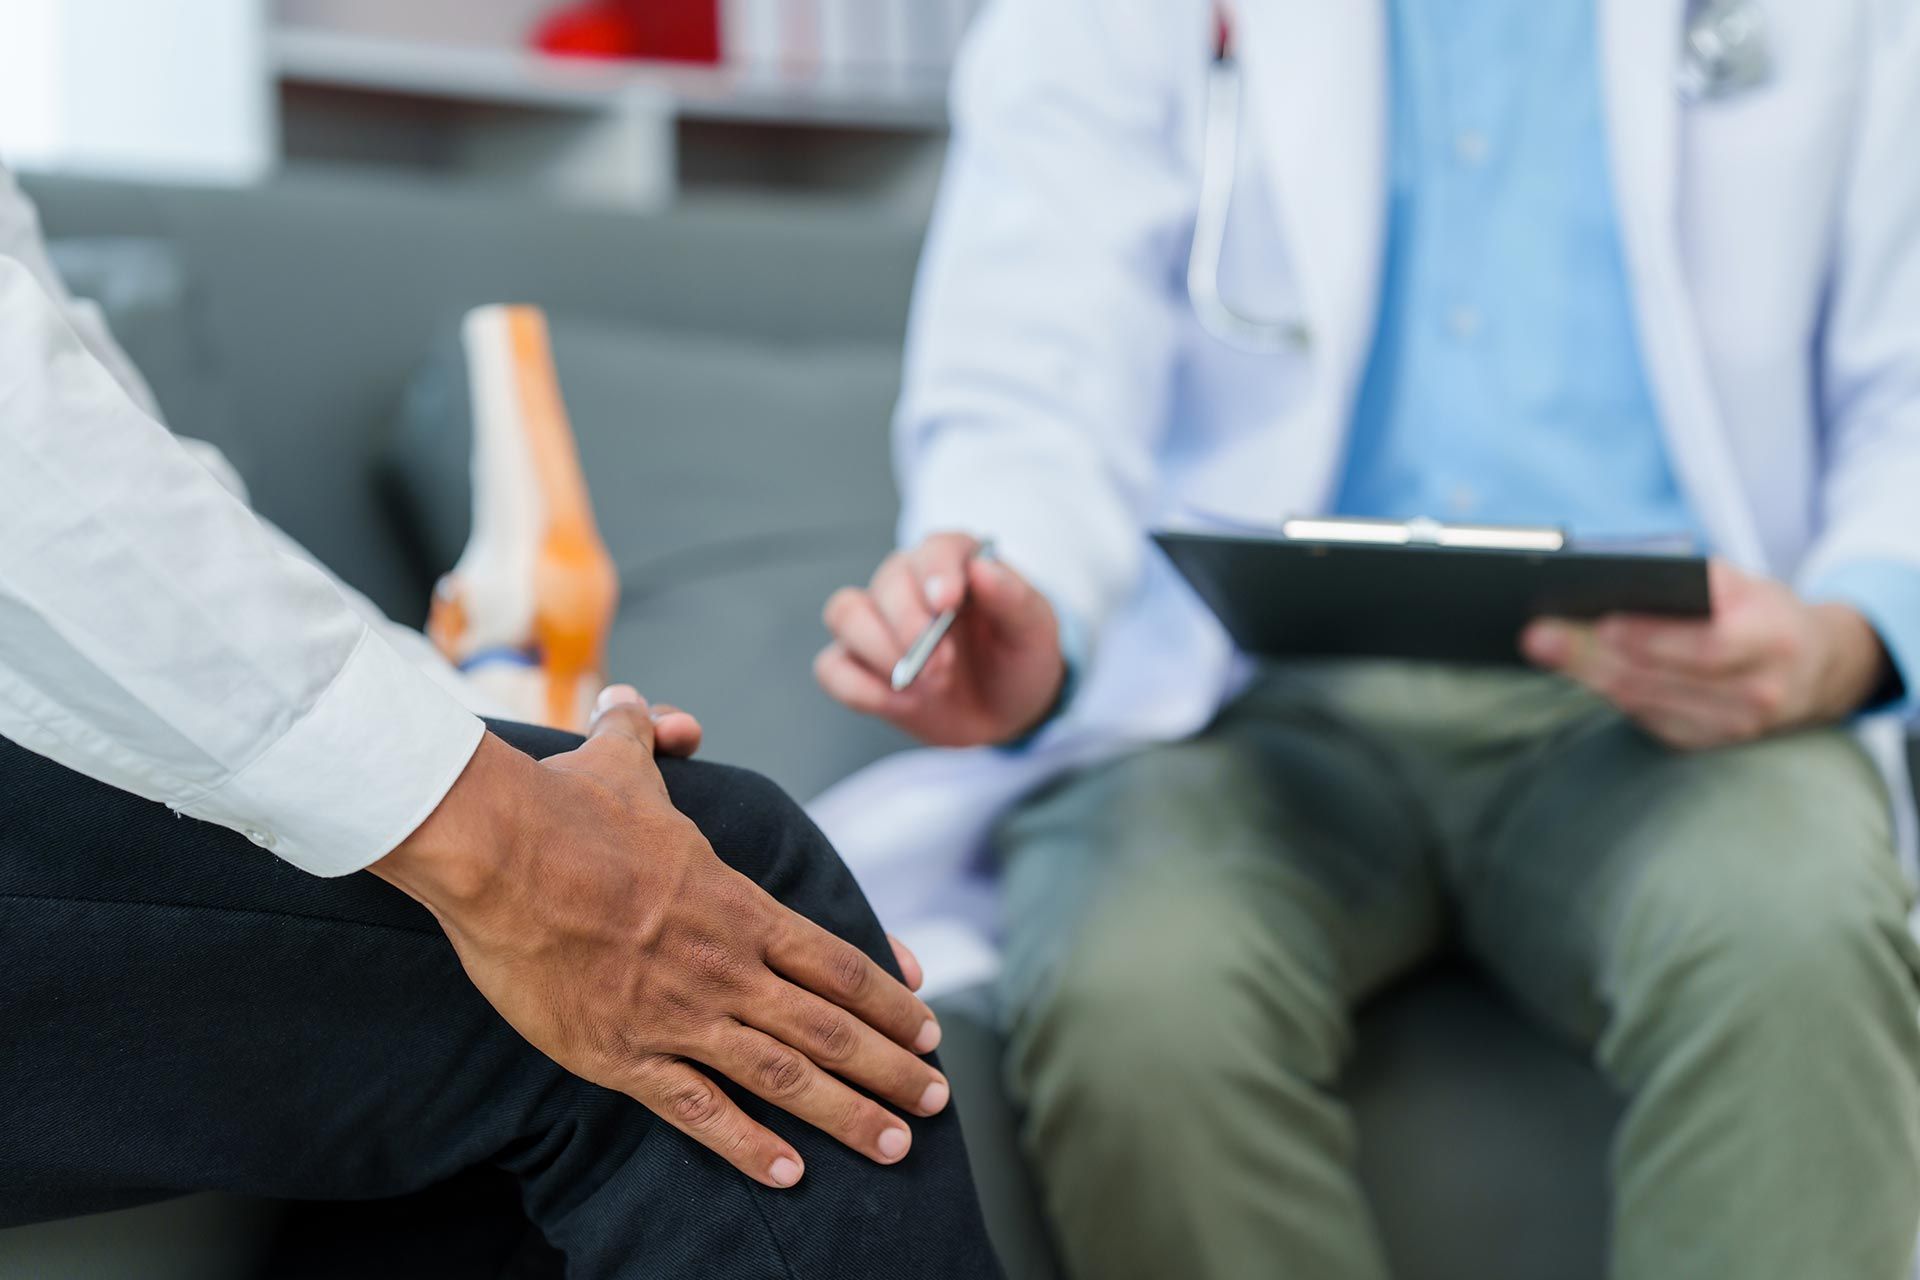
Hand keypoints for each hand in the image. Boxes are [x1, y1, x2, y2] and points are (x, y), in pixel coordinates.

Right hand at [371, 687, 949, 1188]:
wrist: (498, 851)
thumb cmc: (563, 806)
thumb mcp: (621, 758)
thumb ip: (654, 736)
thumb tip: (668, 715)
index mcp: (738, 905)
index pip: (837, 962)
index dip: (889, 999)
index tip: (928, 1027)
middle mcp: (726, 966)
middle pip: (831, 1028)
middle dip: (891, 1068)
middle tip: (937, 1099)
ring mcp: (679, 1015)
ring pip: (784, 1076)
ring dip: (847, 1114)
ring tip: (893, 1146)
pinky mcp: (623, 1054)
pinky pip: (698, 1110)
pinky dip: (747, 1145)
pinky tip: (789, 1174)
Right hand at [816, 532, 1066, 746]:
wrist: (1007, 713)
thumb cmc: (1018, 660)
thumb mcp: (1034, 631)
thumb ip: (1014, 598)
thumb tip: (982, 569)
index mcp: (954, 563)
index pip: (935, 550)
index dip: (936, 572)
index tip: (947, 604)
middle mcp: (908, 584)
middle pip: (886, 583)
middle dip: (911, 627)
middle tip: (944, 667)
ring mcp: (877, 624)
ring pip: (844, 614)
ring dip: (879, 651)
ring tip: (924, 684)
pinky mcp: (858, 665)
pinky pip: (831, 668)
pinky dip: (860, 688)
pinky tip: (900, 703)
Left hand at [1521, 560, 1891, 749]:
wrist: (1814, 667)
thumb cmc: (1762, 612)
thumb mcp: (1743, 584)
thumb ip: (1689, 582)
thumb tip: (1610, 583)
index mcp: (1774, 640)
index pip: (1708, 646)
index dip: (1653, 637)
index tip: (1602, 622)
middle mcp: (1759, 692)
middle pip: (1660, 679)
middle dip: (1592, 656)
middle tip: (1539, 635)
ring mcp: (1733, 727)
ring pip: (1644, 703)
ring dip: (1588, 675)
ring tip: (1544, 646)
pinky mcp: (1705, 745)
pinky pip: (1645, 719)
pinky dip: (1608, 692)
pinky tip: (1576, 670)